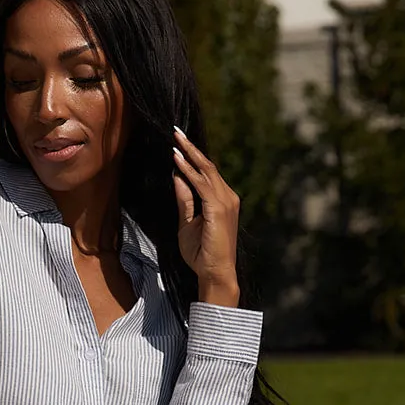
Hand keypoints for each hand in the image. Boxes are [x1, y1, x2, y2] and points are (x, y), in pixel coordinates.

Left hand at [172, 127, 240, 299]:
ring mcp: (226, 202)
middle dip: (191, 148)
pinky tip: (177, 161)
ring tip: (175, 140)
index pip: (207, 173)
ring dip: (190, 154)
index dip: (193, 157)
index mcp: (222, 200)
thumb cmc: (202, 253)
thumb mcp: (187, 223)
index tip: (178, 143)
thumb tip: (177, 176)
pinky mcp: (219, 209)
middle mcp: (228, 197)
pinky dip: (189, 170)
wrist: (214, 272)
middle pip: (208, 166)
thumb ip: (185, 200)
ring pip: (206, 171)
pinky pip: (202, 184)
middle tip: (176, 131)